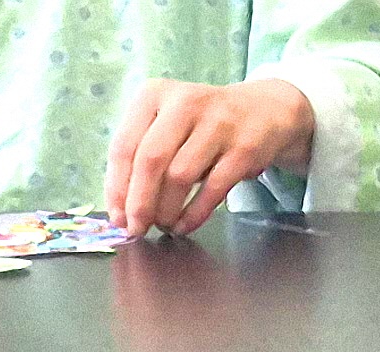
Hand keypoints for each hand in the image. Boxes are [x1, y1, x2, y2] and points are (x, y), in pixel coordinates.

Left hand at [104, 75, 314, 235]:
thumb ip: (141, 155)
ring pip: (180, 177)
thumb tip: (120, 208)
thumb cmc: (202, 125)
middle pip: (151, 161)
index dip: (117, 187)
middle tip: (136, 229)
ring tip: (163, 225)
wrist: (262, 111)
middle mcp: (184, 103)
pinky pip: (212, 190)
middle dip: (139, 202)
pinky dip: (193, 215)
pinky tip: (184, 226)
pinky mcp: (243, 149)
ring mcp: (217, 125)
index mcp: (155, 94)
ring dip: (166, 210)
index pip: (124, 145)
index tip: (117, 217)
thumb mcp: (167, 123)